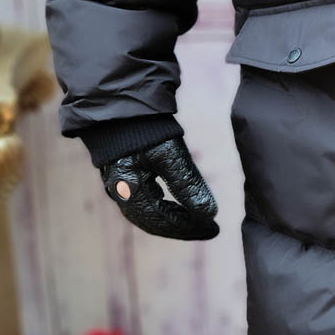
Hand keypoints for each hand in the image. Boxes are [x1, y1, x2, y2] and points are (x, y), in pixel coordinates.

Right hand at [99, 137, 219, 238]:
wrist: (120, 105)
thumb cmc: (145, 129)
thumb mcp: (170, 155)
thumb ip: (188, 185)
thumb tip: (210, 214)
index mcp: (130, 191)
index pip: (163, 221)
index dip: (190, 228)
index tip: (215, 229)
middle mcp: (120, 194)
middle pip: (154, 223)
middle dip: (184, 228)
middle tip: (212, 230)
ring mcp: (119, 187)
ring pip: (148, 215)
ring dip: (175, 220)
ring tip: (200, 222)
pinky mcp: (124, 177)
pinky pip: (144, 203)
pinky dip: (164, 210)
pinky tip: (181, 208)